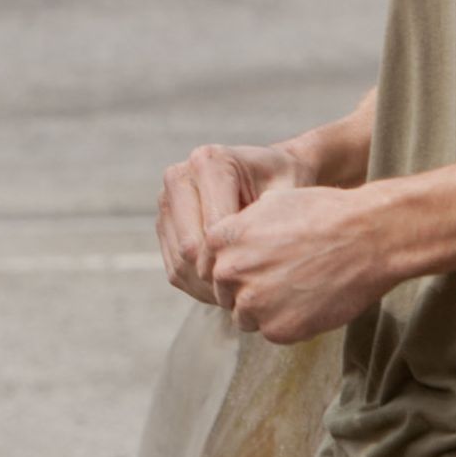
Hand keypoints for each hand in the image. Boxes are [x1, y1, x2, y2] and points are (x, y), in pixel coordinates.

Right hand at [155, 142, 305, 304]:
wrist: (270, 174)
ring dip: (210, 288)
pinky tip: (229, 290)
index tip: (265, 278)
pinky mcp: (164, 224)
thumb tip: (257, 255)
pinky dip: (200, 287)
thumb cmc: (285, 182)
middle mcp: (179, 176)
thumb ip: (273, 220)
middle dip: (221, 277)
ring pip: (179, 263)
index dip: (238, 262)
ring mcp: (166, 201)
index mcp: (209, 162)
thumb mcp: (290, 194)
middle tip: (252, 292)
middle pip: (189, 248)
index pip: (212, 230)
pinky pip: (175, 269)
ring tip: (243, 294)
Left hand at [202, 185, 401, 343]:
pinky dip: (289, 322)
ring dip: (265, 309)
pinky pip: (272, 331)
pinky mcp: (277, 330)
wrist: (367, 236)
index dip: (234, 267)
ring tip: (299, 288)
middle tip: (282, 277)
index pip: (209, 266)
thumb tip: (229, 242)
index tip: (256, 266)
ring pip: (245, 316)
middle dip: (246, 288)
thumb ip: (241, 227)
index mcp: (222, 239)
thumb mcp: (271, 204)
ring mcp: (252, 303)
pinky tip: (312, 300)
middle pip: (225, 292)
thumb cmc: (324, 214)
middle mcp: (229, 272)